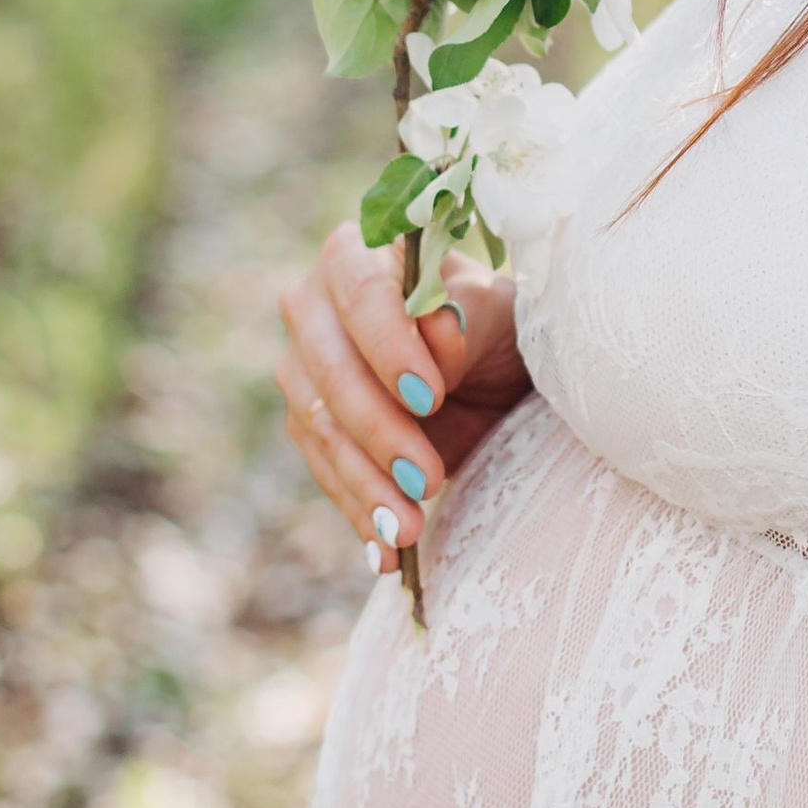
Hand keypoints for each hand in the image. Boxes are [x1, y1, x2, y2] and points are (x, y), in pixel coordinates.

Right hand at [275, 225, 531, 565]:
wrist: (493, 375)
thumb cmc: (499, 327)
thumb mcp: (504, 316)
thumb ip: (471, 315)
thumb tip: (438, 331)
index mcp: (360, 253)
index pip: (360, 293)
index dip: (388, 346)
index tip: (429, 396)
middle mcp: (314, 305)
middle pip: (328, 369)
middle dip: (377, 431)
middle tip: (426, 479)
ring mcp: (303, 368)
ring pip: (318, 429)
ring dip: (364, 486)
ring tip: (410, 530)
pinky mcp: (309, 426)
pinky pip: (324, 473)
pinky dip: (358, 515)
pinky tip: (385, 554)